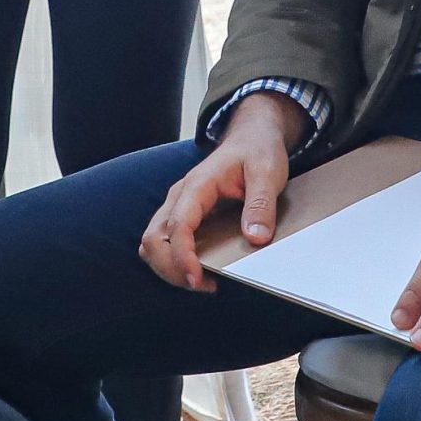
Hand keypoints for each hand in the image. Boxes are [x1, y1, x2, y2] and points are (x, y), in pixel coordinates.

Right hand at [139, 92, 305, 289]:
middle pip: (153, 239)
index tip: (197, 278)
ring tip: (201, 281)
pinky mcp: (183, 215)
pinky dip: (173, 261)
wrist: (252, 136)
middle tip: (202, 285)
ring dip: (168, 267)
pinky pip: (164, 242)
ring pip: (152, 243)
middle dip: (170, 268)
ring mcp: (178, 206)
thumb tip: (254, 238)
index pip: (177, 226)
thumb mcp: (267, 172)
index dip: (182, 256)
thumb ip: (261, 204)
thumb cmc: (257, 151)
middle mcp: (180, 196)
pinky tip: (200, 270)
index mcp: (198, 184)